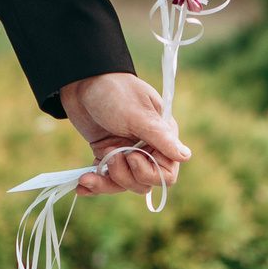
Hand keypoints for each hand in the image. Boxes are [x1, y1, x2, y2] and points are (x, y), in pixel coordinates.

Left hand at [59, 72, 190, 197]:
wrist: (81, 81)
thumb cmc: (113, 91)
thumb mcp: (136, 114)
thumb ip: (159, 136)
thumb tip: (186, 156)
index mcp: (162, 137)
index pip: (166, 172)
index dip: (149, 172)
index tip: (132, 158)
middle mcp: (147, 148)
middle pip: (143, 183)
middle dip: (124, 176)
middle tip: (109, 156)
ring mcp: (126, 153)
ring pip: (124, 184)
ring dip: (106, 184)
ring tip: (87, 177)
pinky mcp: (107, 154)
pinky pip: (105, 178)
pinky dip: (95, 184)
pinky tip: (81, 187)